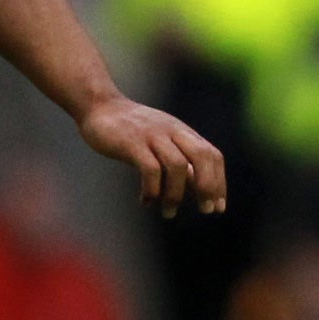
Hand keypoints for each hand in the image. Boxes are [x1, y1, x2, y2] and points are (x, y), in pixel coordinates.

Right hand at [77, 96, 226, 218]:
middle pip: (202, 156)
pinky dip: (152, 189)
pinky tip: (146, 201)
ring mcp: (152, 135)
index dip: (218, 181)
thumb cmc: (133, 130)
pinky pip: (150, 168)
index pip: (212, 154)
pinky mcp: (131, 142)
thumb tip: (198, 189)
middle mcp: (172, 131)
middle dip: (208, 186)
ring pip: (177, 165)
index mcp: (182, 132)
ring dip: (176, 194)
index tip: (217, 207)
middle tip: (205, 211)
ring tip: (168, 212)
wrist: (100, 107)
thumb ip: (180, 162)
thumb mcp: (162, 142)